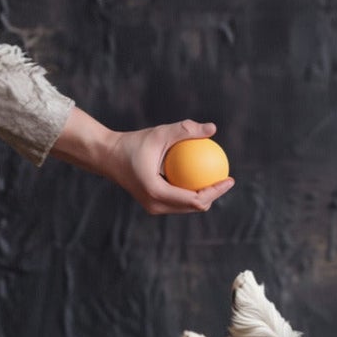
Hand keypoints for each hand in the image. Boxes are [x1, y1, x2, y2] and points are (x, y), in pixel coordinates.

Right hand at [50, 109, 235, 214]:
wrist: (107, 156)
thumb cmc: (133, 143)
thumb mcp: (160, 133)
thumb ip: (186, 130)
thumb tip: (212, 128)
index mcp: (157, 193)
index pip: (196, 199)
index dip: (216, 192)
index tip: (229, 178)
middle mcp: (156, 205)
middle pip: (194, 208)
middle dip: (214, 196)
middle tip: (226, 179)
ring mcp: (153, 207)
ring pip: (186, 207)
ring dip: (203, 196)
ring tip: (217, 178)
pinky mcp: (152, 204)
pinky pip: (178, 201)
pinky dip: (191, 191)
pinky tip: (200, 176)